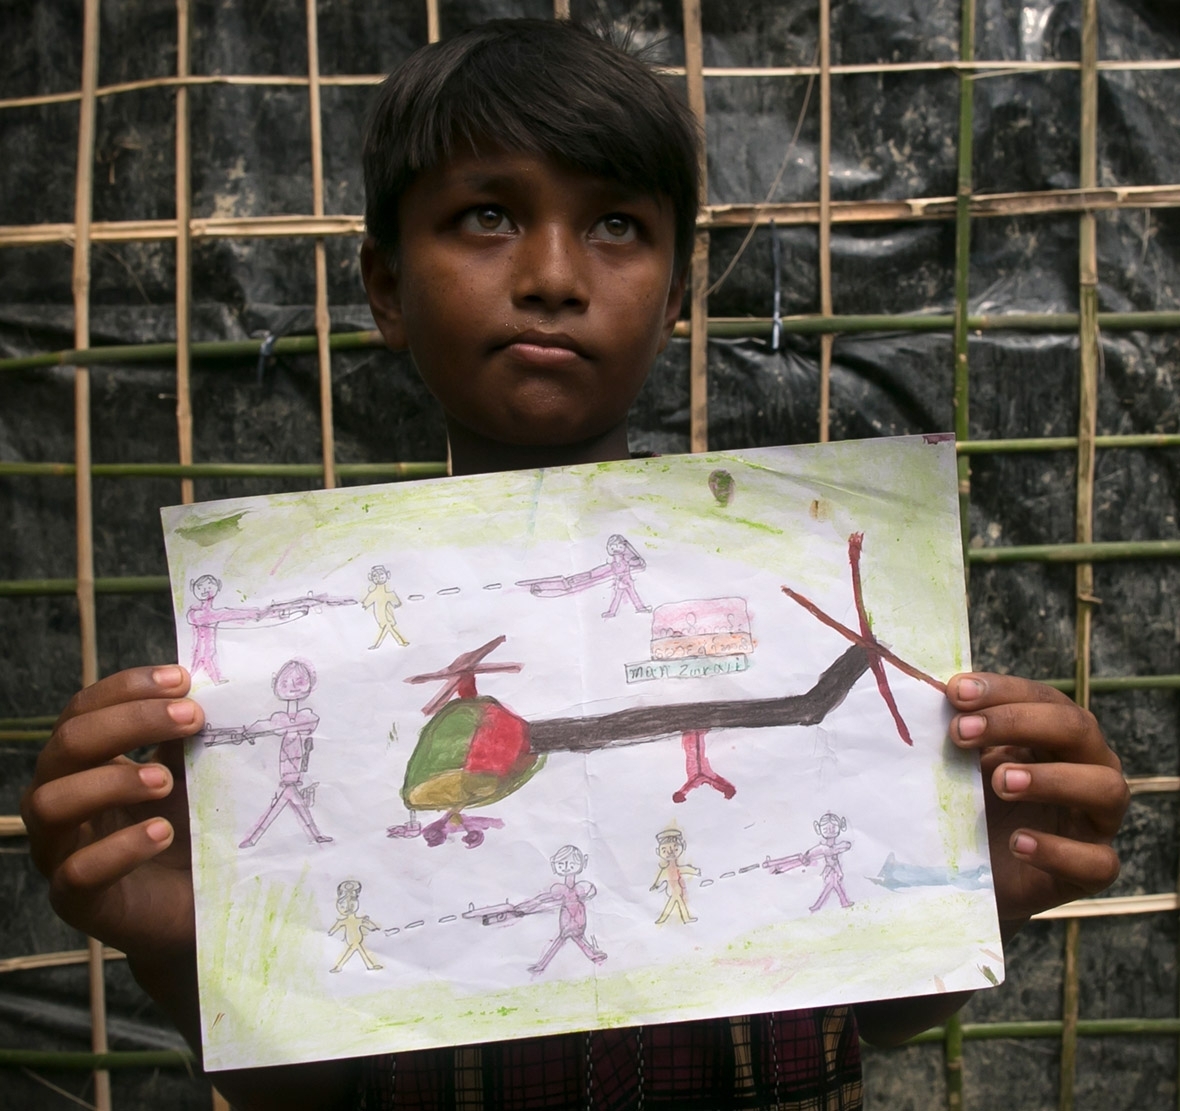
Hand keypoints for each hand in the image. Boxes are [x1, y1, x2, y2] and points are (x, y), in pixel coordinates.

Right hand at [20, 665, 204, 962]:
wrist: (198, 909)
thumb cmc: (190, 831)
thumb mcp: (192, 775)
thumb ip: (190, 736)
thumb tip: (216, 681)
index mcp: (85, 762)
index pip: (84, 710)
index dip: (127, 688)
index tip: (183, 679)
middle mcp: (62, 799)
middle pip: (67, 745)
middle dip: (129, 722)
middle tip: (192, 718)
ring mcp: (62, 851)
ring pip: (51, 803)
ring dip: (111, 782)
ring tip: (165, 780)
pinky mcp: (78, 901)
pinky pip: (75, 873)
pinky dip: (119, 849)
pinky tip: (161, 833)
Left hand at [947, 672, 1128, 927]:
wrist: (972, 873)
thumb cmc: (971, 803)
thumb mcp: (963, 764)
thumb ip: (957, 732)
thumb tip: (922, 694)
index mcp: (1058, 735)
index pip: (1044, 699)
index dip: (1002, 691)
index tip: (955, 692)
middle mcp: (1089, 768)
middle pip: (1078, 729)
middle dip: (1017, 724)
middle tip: (961, 733)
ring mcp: (1096, 820)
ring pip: (1106, 788)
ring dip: (1052, 779)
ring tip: (1000, 782)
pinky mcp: (1092, 871)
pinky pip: (1098, 861)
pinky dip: (1059, 851)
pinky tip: (1019, 842)